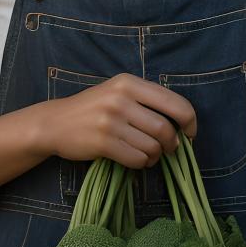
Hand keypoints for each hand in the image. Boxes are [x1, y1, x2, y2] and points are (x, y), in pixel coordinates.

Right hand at [35, 73, 197, 169]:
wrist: (54, 123)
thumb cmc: (92, 108)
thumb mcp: (118, 92)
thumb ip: (146, 101)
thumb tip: (181, 126)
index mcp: (129, 83)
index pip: (174, 102)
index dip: (189, 121)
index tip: (190, 133)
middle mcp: (121, 98)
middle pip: (164, 128)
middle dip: (172, 144)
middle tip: (168, 149)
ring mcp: (111, 120)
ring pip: (152, 146)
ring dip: (155, 156)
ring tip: (148, 155)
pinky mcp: (103, 142)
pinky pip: (136, 159)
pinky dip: (141, 164)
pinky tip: (135, 160)